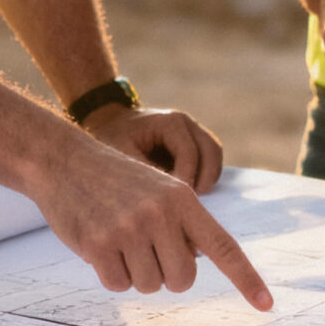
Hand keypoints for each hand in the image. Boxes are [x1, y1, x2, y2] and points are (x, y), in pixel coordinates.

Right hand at [27, 132, 272, 310]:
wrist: (63, 160)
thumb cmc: (115, 182)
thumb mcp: (158, 190)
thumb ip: (182, 225)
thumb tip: (194, 264)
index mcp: (184, 199)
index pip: (224, 247)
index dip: (247, 279)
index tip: (267, 305)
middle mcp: (161, 213)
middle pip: (182, 279)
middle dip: (166, 274)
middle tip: (144, 249)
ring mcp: (130, 229)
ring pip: (149, 285)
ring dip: (134, 272)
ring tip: (118, 239)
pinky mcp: (100, 244)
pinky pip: (118, 286)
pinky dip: (110, 275)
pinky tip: (99, 246)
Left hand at [82, 104, 223, 192]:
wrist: (109, 123)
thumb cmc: (112, 138)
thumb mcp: (121, 154)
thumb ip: (144, 173)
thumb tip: (164, 199)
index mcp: (169, 122)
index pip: (189, 152)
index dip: (186, 178)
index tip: (175, 201)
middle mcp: (186, 123)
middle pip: (211, 150)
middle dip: (205, 178)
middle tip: (193, 203)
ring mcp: (193, 131)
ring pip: (214, 154)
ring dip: (208, 178)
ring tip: (193, 201)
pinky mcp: (194, 142)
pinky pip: (209, 159)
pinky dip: (205, 176)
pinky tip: (190, 194)